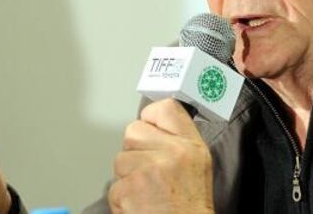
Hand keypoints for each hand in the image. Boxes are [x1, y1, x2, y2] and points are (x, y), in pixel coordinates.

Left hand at [109, 99, 213, 213]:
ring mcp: (149, 170)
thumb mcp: (198, 163)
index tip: (151, 130)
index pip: (164, 108)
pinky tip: (141, 206)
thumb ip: (178, 139)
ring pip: (120, 159)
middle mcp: (172, 153)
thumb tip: (151, 120)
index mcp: (190, 145)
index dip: (151, 118)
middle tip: (151, 173)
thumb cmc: (191, 204)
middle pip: (133, 131)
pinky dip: (123, 200)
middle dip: (135, 152)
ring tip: (147, 192)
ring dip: (128, 177)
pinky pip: (114, 186)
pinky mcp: (130, 189)